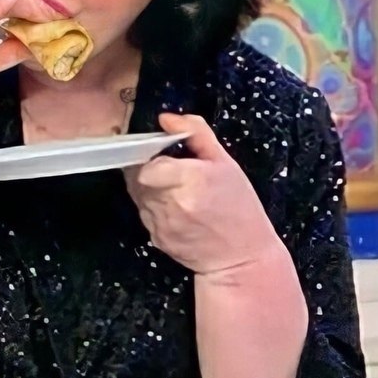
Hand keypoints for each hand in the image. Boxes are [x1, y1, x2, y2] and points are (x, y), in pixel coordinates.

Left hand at [124, 112, 287, 277]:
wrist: (241, 259)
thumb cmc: (239, 210)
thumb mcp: (226, 163)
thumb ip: (196, 133)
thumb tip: (167, 119)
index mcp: (190, 180)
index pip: (147, 164)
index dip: (151, 156)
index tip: (162, 155)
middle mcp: (171, 203)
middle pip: (136, 176)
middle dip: (148, 168)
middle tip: (170, 170)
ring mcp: (161, 223)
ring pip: (137, 193)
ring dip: (148, 187)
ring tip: (175, 189)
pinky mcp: (155, 238)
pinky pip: (143, 212)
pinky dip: (153, 205)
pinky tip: (175, 207)